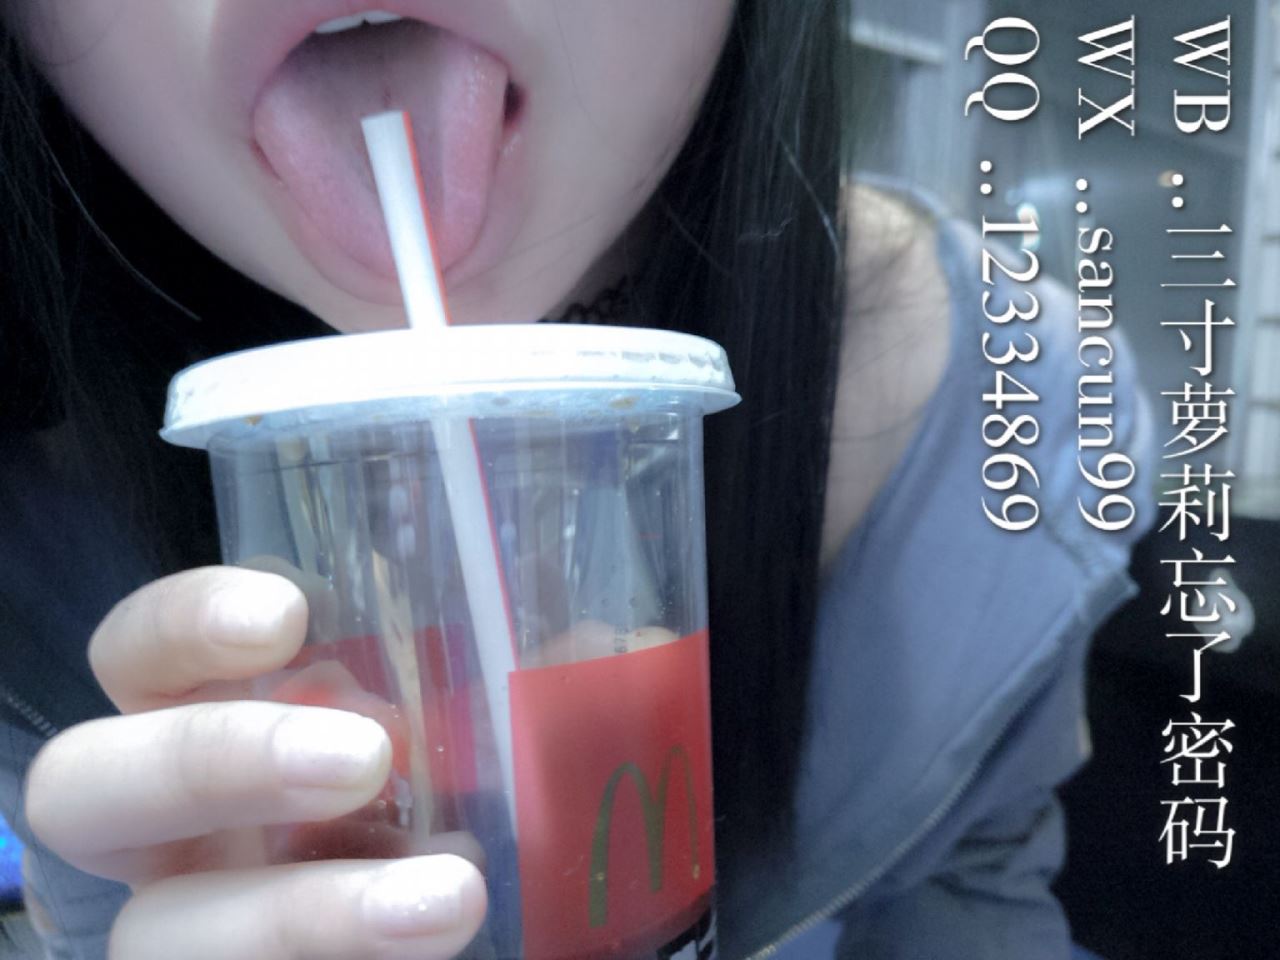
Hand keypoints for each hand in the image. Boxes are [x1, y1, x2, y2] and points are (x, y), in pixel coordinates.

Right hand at [24, 566, 486, 959]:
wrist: (484, 925)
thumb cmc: (475, 819)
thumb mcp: (499, 745)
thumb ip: (528, 692)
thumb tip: (597, 643)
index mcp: (223, 731)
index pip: (141, 656)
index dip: (182, 624)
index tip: (287, 613)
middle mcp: (182, 832)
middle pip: (85, 787)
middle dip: (210, 758)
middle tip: (362, 755)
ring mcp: (197, 929)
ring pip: (160, 931)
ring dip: (301, 913)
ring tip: (450, 896)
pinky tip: (439, 947)